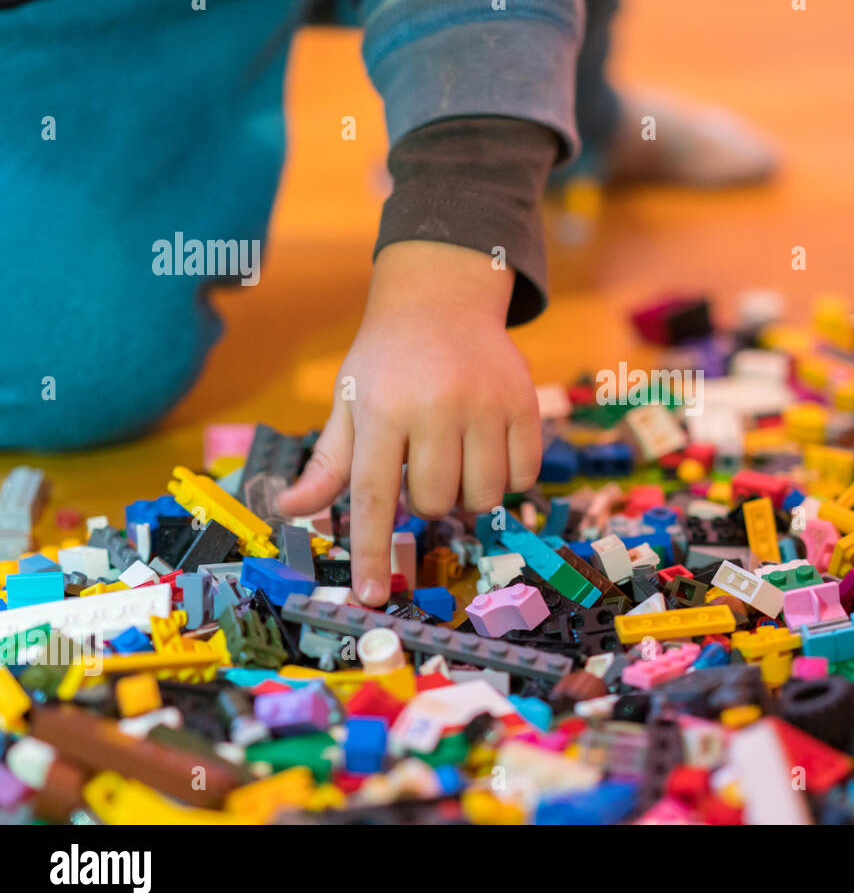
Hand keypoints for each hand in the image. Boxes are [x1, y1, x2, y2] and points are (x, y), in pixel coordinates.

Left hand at [277, 240, 541, 605]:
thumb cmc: (387, 359)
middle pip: (434, 502)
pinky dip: (508, 478)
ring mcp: (486, 404)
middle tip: (422, 465)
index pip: (372, 497)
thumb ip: (328, 462)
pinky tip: (490, 451)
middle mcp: (436, 406)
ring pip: (483, 496)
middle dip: (425, 500)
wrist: (442, 297)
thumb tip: (289, 510)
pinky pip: (524, 475)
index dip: (370, 552)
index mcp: (383, 409)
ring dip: (468, 493)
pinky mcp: (524, 403)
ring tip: (456, 459)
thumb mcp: (349, 401)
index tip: (371, 595)